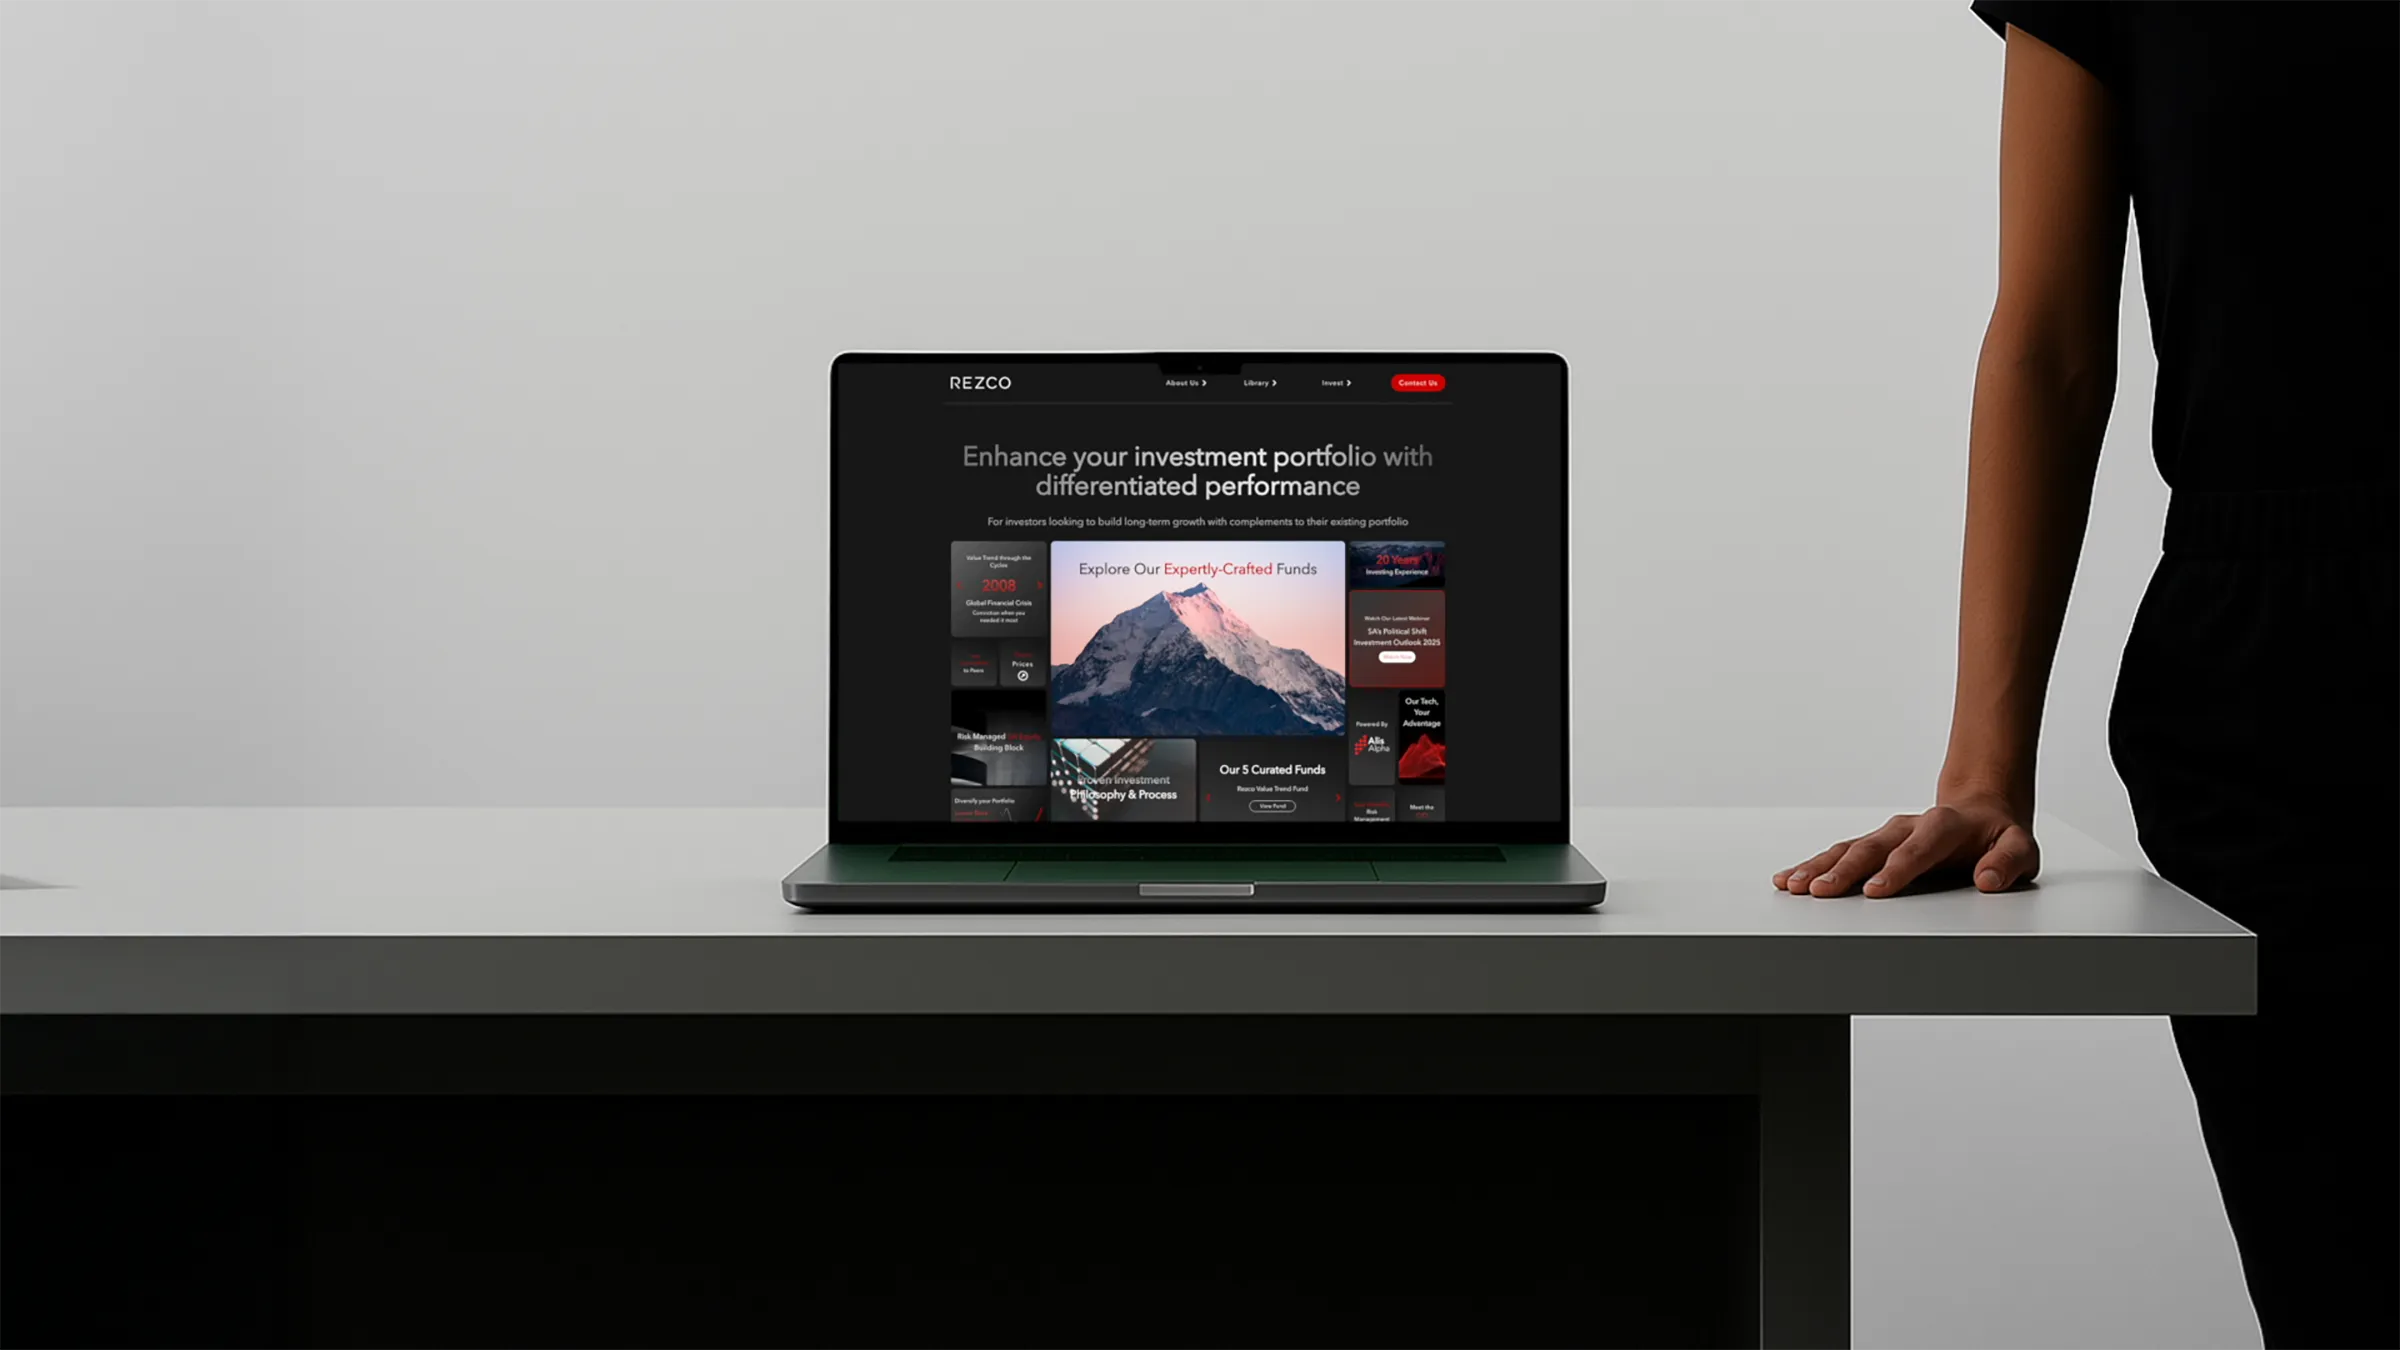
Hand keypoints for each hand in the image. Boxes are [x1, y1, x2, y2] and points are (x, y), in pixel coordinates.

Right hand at [1772, 795, 2037, 897]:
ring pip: (1849, 848)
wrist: (1981, 811)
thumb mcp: (2020, 848)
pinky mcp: (1875, 845)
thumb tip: (1988, 880)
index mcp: (1945, 825)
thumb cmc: (1998, 837)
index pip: (1919, 847)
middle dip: (1844, 870)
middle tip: (1821, 892)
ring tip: (1795, 886)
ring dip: (1820, 867)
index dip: (1896, 868)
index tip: (1875, 891)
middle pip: (1872, 847)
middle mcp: (1909, 826)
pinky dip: (1814, 865)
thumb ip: (2008, 862)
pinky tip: (1790, 879)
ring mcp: (1888, 834)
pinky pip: (1840, 853)